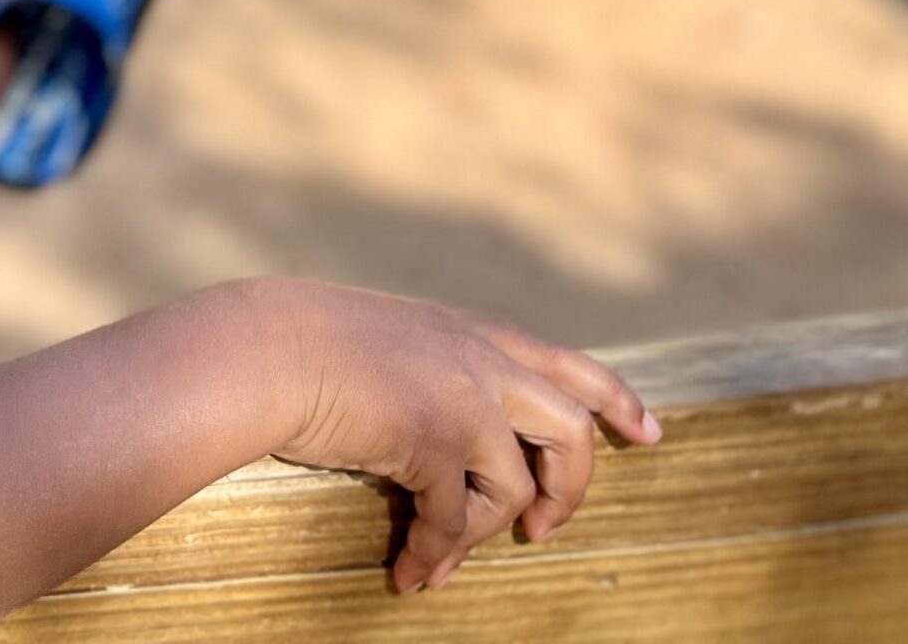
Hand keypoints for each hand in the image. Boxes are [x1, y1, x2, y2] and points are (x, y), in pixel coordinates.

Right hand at [246, 279, 660, 593]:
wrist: (257, 351)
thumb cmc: (295, 345)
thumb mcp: (380, 340)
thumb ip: (425, 369)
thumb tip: (438, 432)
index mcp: (469, 331)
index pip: (567, 361)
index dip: (616, 399)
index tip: (650, 432)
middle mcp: (480, 359)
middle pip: (573, 427)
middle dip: (573, 487)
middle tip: (546, 528)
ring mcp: (463, 399)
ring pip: (517, 483)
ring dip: (486, 532)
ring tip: (447, 560)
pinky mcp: (435, 442)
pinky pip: (454, 518)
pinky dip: (435, 555)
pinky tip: (411, 575)